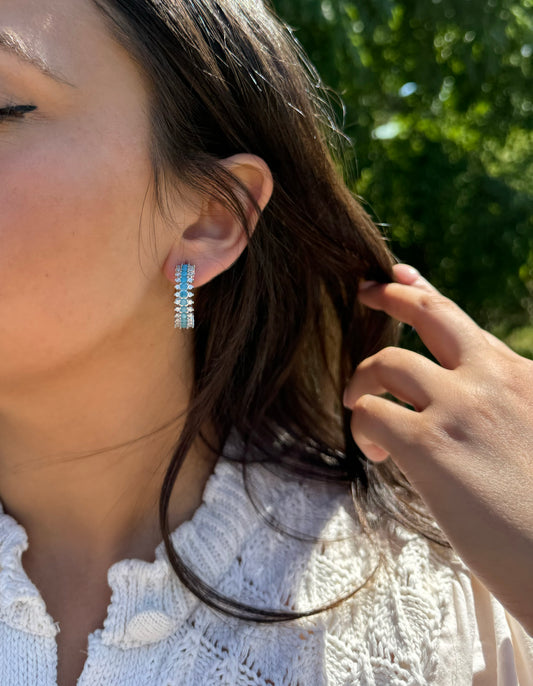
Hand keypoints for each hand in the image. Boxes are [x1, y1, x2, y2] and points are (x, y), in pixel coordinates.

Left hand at [342, 264, 532, 632]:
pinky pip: (370, 412)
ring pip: (386, 363)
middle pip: (429, 312)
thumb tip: (452, 403)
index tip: (400, 275)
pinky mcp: (429, 446)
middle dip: (389, 295)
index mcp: (521, 376)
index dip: (424, 291)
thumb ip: (503, 406)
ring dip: (362, 381)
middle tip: (364, 291)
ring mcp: (460, 408)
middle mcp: (492, 379)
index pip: (462, 321)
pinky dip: (362, 427)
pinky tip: (376, 452)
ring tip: (357, 404)